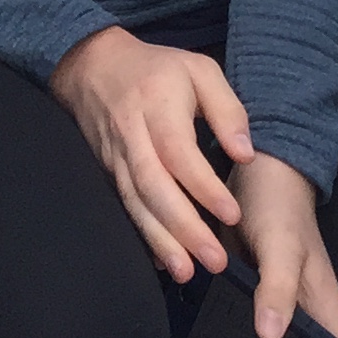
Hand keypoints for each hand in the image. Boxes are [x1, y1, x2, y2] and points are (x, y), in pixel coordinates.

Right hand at [48, 26, 252, 277]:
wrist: (92, 65)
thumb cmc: (157, 70)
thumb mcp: (198, 71)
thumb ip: (226, 109)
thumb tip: (244, 155)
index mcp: (157, 105)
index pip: (178, 151)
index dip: (203, 186)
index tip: (232, 214)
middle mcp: (132, 134)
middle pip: (154, 185)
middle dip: (184, 227)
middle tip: (215, 260)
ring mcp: (116, 157)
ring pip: (135, 203)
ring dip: (161, 240)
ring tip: (187, 272)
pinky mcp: (108, 173)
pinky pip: (123, 208)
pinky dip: (142, 237)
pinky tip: (162, 262)